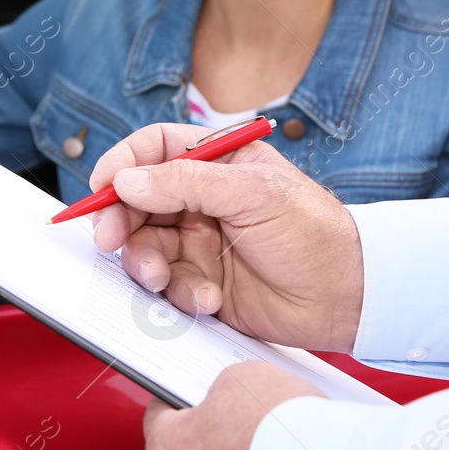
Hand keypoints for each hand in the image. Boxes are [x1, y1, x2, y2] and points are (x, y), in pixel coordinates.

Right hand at [88, 121, 363, 352]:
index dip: (121, 164)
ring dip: (146, 264)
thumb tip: (126, 180)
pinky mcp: (202, 282)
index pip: (154, 150)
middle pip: (137, 201)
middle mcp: (203, 199)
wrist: (348, 299)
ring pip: (145, 246)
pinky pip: (167, 286)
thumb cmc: (314, 235)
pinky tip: (209, 299)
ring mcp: (200, 242)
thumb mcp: (252, 194)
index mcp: (218, 162)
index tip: (100, 187)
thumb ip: (186, 183)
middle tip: (110, 240)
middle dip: (121, 221)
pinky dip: (179, 294)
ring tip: (163, 279)